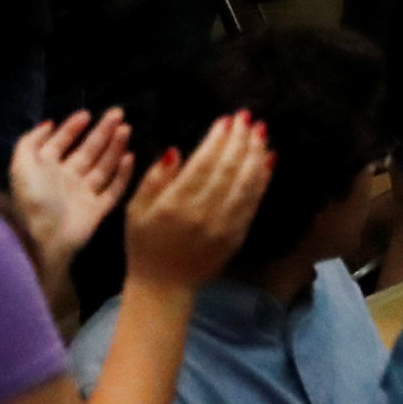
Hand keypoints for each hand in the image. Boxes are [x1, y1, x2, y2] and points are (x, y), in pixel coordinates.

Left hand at [9, 109, 132, 272]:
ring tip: (125, 129)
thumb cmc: (33, 200)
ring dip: (115, 147)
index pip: (60, 143)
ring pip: (103, 166)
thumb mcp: (20, 167)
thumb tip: (47, 123)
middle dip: (102, 131)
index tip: (87, 114)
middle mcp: (66, 179)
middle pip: (88, 151)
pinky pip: (114, 189)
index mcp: (45, 170)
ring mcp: (83, 194)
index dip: (71, 128)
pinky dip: (123, 174)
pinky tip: (130, 157)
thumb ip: (29, 142)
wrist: (43, 239)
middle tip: (118, 113)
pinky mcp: (98, 209)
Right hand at [121, 113, 272, 291]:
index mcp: (174, 205)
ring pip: (246, 183)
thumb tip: (175, 151)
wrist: (165, 285)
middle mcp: (202, 213)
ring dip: (256, 154)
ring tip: (260, 131)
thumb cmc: (145, 244)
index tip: (227, 120)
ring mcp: (224, 225)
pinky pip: (254, 201)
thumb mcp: (135, 210)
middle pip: (229, 169)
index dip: (218, 140)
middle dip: (240, 140)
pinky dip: (262, 177)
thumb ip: (154, 179)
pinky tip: (267, 158)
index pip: (203, 164)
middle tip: (247, 118)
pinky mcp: (238, 234)